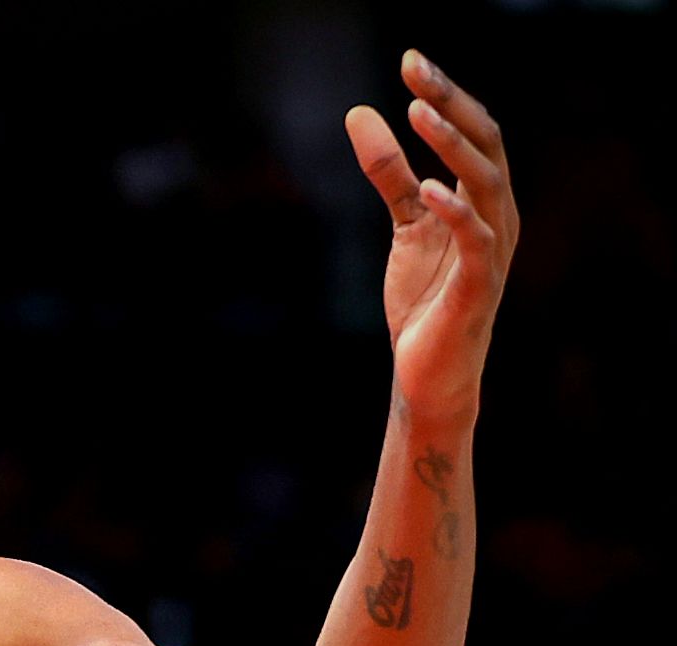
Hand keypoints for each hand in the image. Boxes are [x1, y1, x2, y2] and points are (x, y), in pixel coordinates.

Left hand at [345, 50, 518, 425]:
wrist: (428, 371)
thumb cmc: (425, 297)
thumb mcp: (404, 224)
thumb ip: (390, 171)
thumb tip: (360, 112)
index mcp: (486, 198)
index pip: (475, 132)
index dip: (446, 95)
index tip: (410, 61)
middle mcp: (498, 216)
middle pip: (485, 144)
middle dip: (450, 102)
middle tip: (414, 68)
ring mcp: (492, 251)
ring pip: (484, 183)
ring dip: (451, 145)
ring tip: (418, 111)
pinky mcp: (477, 287)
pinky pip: (475, 241)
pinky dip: (455, 211)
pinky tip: (429, 189)